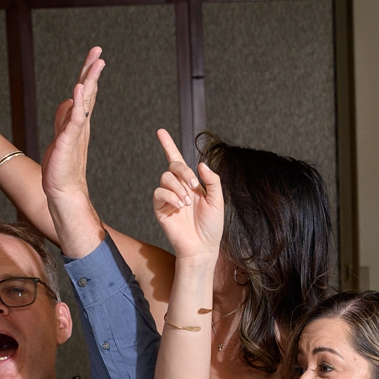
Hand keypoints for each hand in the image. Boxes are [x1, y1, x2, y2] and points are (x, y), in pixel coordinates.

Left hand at [42, 47, 105, 206]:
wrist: (63, 192)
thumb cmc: (62, 167)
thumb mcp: (61, 136)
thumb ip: (64, 118)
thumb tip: (67, 101)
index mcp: (78, 122)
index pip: (85, 92)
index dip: (89, 73)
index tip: (95, 55)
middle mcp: (80, 124)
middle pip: (87, 91)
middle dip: (92, 70)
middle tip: (98, 51)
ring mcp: (75, 132)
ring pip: (84, 101)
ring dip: (90, 81)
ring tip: (96, 64)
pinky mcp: (68, 141)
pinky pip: (74, 119)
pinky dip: (77, 103)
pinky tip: (79, 89)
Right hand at [152, 130, 224, 259]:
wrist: (203, 247)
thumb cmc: (211, 226)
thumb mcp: (218, 200)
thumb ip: (212, 180)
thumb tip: (201, 164)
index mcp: (191, 183)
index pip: (177, 160)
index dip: (168, 145)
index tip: (160, 131)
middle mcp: (178, 187)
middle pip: (173, 165)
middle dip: (184, 171)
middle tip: (195, 186)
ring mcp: (168, 197)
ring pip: (165, 177)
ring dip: (178, 187)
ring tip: (188, 203)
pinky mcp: (160, 208)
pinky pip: (159, 193)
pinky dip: (170, 196)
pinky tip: (180, 206)